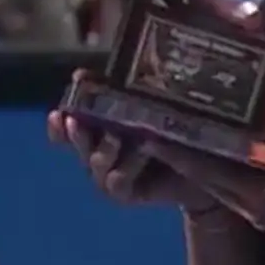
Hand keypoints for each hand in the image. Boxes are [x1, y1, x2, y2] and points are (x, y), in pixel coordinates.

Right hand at [47, 70, 216, 211]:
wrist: (207, 167)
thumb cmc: (178, 126)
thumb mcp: (154, 101)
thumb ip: (125, 89)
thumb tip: (96, 71)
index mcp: (101, 127)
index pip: (68, 126)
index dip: (58, 124)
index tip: (58, 113)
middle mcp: (100, 151)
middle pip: (77, 145)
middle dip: (75, 133)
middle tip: (75, 121)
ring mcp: (112, 174)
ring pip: (94, 164)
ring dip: (101, 151)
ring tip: (115, 137)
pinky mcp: (129, 193)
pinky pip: (116, 184)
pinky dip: (122, 171)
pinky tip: (136, 156)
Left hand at [146, 86, 264, 237]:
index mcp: (258, 195)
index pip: (208, 172)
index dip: (179, 155)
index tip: (152, 139)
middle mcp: (248, 208)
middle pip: (205, 181)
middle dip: (181, 158)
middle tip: (156, 133)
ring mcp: (254, 214)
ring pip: (216, 187)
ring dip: (198, 166)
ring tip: (177, 139)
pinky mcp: (261, 214)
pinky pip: (230, 191)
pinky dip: (219, 172)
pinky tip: (212, 152)